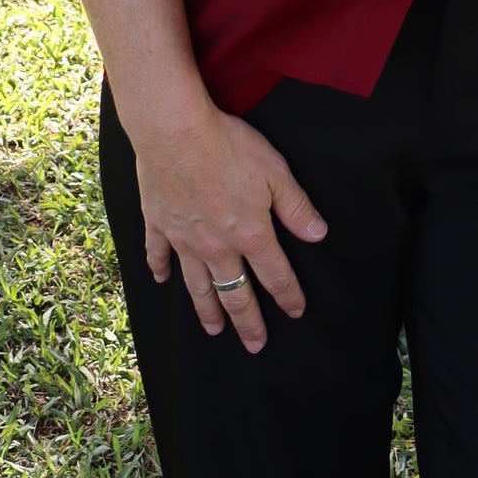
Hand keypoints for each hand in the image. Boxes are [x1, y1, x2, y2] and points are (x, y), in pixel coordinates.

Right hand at [130, 101, 327, 353]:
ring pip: (198, 286)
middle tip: (255, 344)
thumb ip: (296, 207)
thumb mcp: (275, 172)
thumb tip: (318, 234)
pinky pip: (159, 254)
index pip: (275, 275)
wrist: (176, 132)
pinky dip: (160, 269)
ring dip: (208, 311)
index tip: (295, 312)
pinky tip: (162, 280)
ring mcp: (184, 239)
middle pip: (236, 294)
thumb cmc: (229, 147)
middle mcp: (217, 247)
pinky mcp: (158, 224)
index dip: (288, 297)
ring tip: (214, 330)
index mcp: (250, 234)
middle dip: (248, 322)